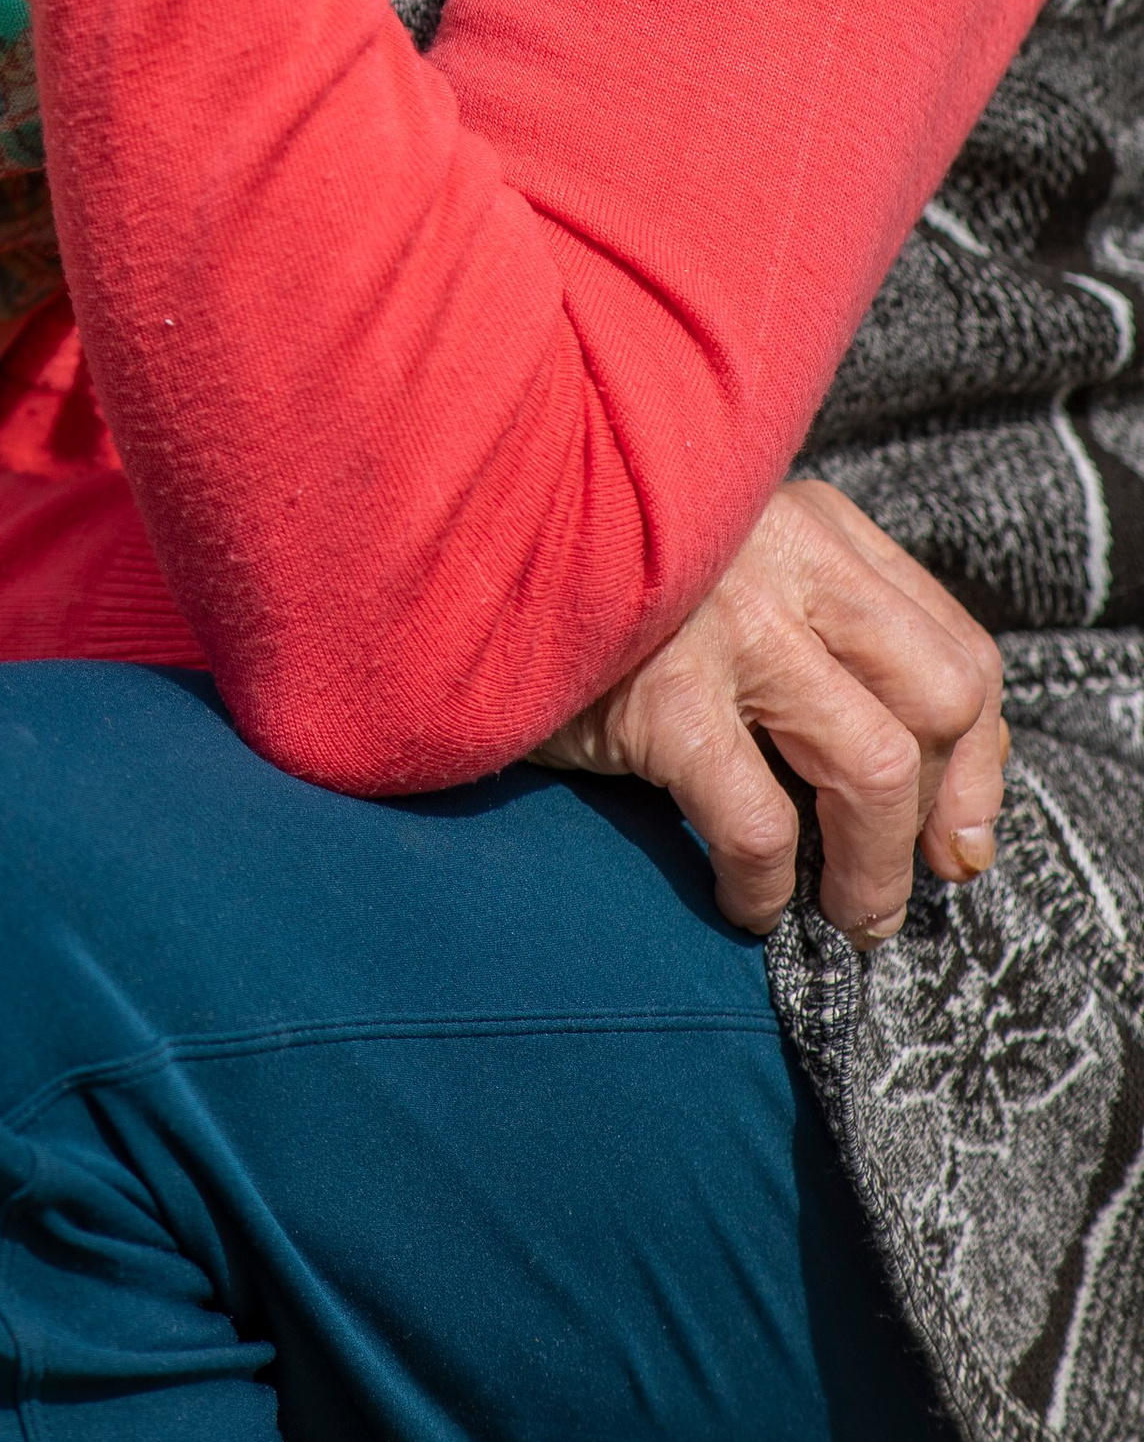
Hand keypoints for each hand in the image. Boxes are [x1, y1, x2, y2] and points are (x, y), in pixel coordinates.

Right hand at [539, 479, 1005, 946]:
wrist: (463, 555)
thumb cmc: (599, 585)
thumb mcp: (729, 574)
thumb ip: (822, 639)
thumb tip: (932, 808)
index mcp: (815, 523)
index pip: (959, 648)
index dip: (978, 764)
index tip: (954, 842)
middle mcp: (790, 555)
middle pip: (944, 699)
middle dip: (938, 813)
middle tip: (897, 883)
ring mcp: (729, 621)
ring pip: (875, 769)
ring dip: (873, 873)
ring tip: (844, 918)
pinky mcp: (662, 694)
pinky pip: (759, 824)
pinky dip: (763, 888)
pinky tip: (739, 904)